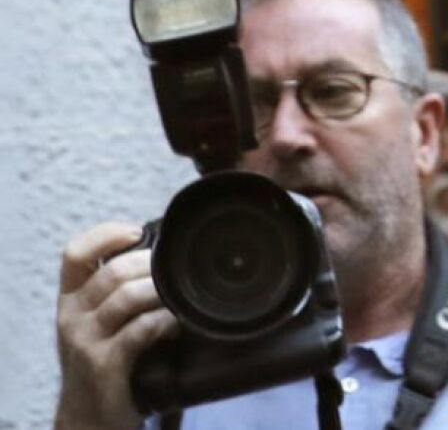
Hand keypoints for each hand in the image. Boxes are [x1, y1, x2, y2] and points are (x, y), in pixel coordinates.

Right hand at [54, 223, 178, 429]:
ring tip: (181, 297)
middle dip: (151, 265)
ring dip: (162, 292)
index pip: (75, 254)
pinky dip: (164, 321)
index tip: (137, 231)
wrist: (89, 417)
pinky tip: (177, 324)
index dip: (105, 235)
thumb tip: (160, 256)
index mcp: (70, 299)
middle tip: (176, 270)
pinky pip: (139, 331)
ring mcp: (85, 340)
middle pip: (112, 272)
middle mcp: (72, 316)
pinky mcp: (104, 364)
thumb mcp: (99, 323)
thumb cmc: (105, 362)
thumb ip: (117, 293)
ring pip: (127, 297)